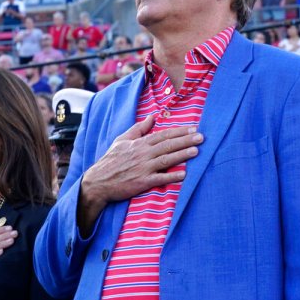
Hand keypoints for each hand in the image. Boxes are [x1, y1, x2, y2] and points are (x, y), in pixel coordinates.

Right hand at [79, 115, 201, 227]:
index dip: (179, 131)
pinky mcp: (142, 182)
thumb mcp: (122, 140)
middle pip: (167, 145)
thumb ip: (138, 129)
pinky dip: (172, 177)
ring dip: (182, 155)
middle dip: (185, 140)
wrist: (99, 181)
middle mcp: (143, 154)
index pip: (163, 135)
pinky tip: (183, 175)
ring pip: (166, 159)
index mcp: (139, 143)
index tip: (193, 128)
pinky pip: (160, 178)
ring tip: (196, 151)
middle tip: (201, 137)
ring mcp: (143, 168)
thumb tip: (152, 116)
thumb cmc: (111, 160)